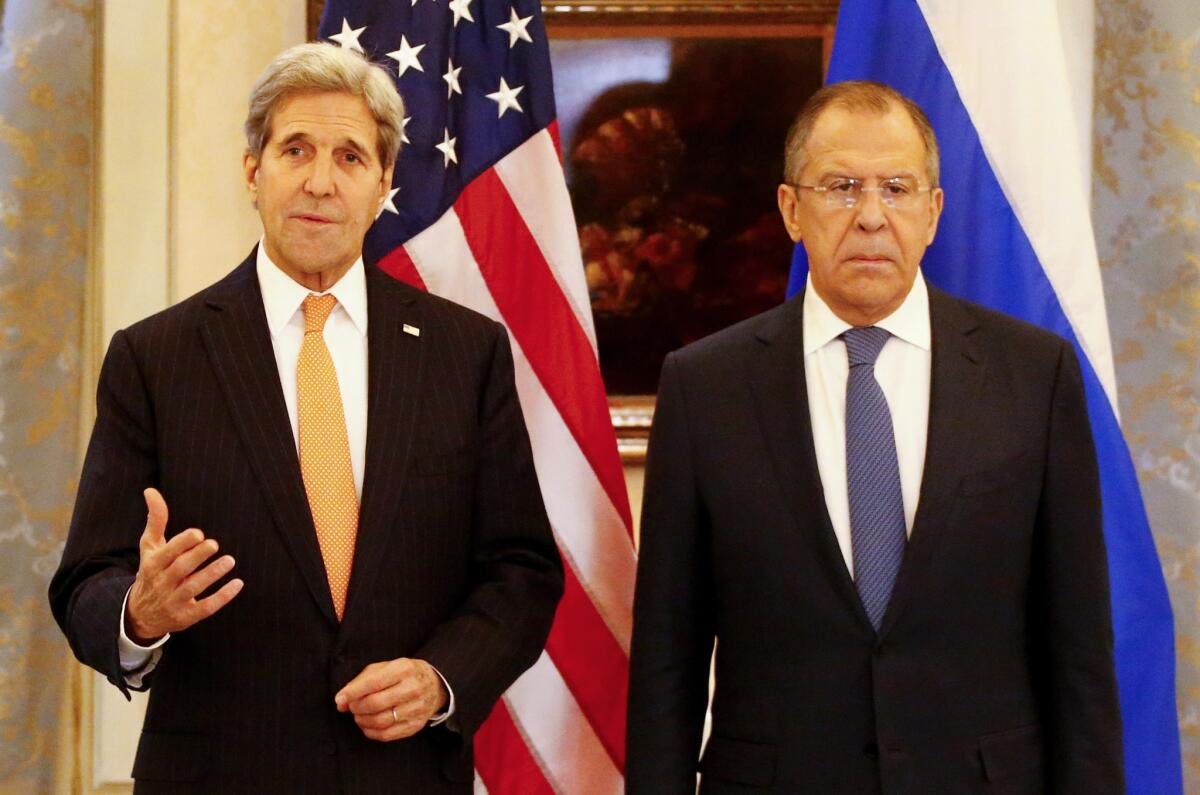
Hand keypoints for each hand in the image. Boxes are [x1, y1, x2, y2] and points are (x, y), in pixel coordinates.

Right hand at [125, 488, 243, 643]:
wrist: (140, 615)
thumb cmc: (151, 572)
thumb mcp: (150, 548)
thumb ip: (156, 520)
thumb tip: (151, 490)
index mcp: (152, 565)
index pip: (167, 553)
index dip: (182, 543)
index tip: (199, 534)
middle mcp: (161, 584)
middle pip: (180, 569)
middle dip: (197, 556)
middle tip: (214, 544)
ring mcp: (173, 602)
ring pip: (193, 588)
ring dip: (212, 574)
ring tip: (229, 560)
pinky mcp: (186, 617)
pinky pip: (206, 608)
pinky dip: (222, 597)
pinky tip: (238, 583)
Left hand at [334, 658, 449, 740]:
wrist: (434, 685)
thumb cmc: (403, 675)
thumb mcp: (384, 668)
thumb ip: (361, 682)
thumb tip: (341, 701)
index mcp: (404, 669)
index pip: (374, 683)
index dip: (353, 693)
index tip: (340, 699)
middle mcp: (413, 688)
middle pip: (375, 704)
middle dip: (357, 707)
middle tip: (352, 707)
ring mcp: (416, 708)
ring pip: (380, 721)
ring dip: (362, 721)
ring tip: (359, 715)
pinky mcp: (415, 725)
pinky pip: (387, 735)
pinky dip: (371, 732)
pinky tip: (368, 725)